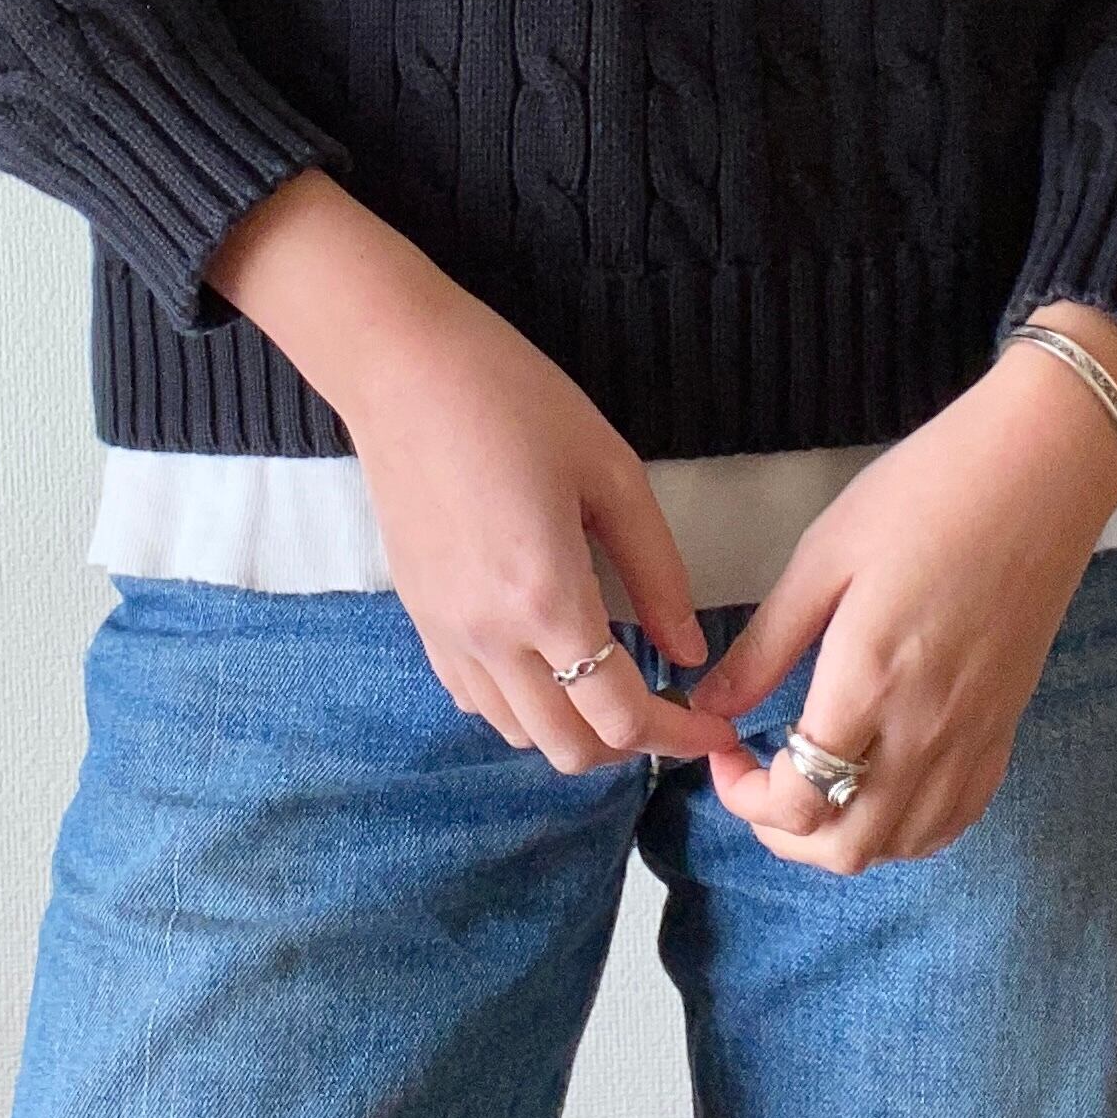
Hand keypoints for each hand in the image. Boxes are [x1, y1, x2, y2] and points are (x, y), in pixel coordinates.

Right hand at [202, 171, 739, 772]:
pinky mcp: (420, 618)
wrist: (400, 368)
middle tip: (671, 705)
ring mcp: (446, 632)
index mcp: (547, 597)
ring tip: (614, 682)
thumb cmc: (515, 398)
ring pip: (519, 734)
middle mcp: (491, 635)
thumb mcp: (611, 471)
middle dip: (631, 743)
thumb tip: (690, 652)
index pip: (620, 716)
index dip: (680, 735)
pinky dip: (523, 705)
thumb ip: (657, 572)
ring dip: (575, 728)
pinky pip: (475, 700)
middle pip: (569, 749)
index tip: (717, 726)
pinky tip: (550, 660)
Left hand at [688, 318, 1116, 872]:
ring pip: (901, 845)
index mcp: (870, 683)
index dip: (743, 797)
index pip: (799, 800)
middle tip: (755, 779)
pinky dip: (904, 827)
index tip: (723, 750)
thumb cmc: (926, 495)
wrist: (1040, 472)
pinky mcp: (1005, 728)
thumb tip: (710, 707)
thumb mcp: (824, 558)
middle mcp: (926, 730)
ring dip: (841, 836)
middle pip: (848, 847)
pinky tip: (877, 785)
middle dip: (783, 832)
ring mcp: (975, 737)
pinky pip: (954, 818)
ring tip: (809, 782)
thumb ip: (765, 646)